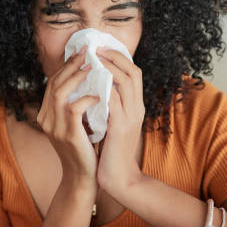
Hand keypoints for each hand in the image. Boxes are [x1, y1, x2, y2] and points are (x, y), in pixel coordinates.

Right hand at [37, 47, 98, 184]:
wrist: (83, 178)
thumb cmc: (84, 148)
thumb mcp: (75, 123)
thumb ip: (74, 104)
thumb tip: (87, 77)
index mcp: (46, 114)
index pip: (53, 82)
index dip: (66, 66)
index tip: (81, 52)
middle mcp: (45, 118)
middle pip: (54, 83)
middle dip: (71, 65)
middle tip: (87, 52)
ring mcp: (54, 127)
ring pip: (60, 92)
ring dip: (77, 76)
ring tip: (92, 67)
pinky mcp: (67, 135)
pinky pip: (74, 109)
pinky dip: (86, 99)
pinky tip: (98, 95)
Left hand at [95, 48, 145, 200]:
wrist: (119, 178)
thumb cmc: (111, 150)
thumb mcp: (112, 122)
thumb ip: (108, 104)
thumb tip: (93, 85)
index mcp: (135, 106)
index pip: (134, 73)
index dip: (119, 58)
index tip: (101, 48)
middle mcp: (136, 108)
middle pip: (133, 72)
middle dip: (114, 56)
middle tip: (95, 48)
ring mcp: (130, 117)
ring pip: (126, 82)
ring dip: (109, 67)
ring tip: (92, 59)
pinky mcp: (120, 128)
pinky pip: (114, 101)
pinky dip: (103, 88)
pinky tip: (90, 82)